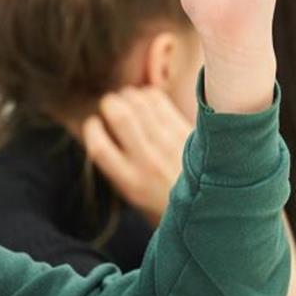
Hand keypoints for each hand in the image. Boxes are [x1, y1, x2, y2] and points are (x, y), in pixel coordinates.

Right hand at [81, 87, 190, 224]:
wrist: (204, 201)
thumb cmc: (159, 195)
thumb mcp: (130, 190)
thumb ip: (115, 163)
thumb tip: (99, 127)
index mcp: (129, 180)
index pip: (99, 147)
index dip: (91, 128)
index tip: (93, 123)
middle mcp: (147, 161)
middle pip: (120, 117)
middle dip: (109, 103)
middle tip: (110, 104)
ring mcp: (168, 144)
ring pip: (140, 104)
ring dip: (127, 95)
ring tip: (126, 99)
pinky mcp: (184, 131)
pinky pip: (160, 101)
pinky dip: (147, 94)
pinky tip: (145, 99)